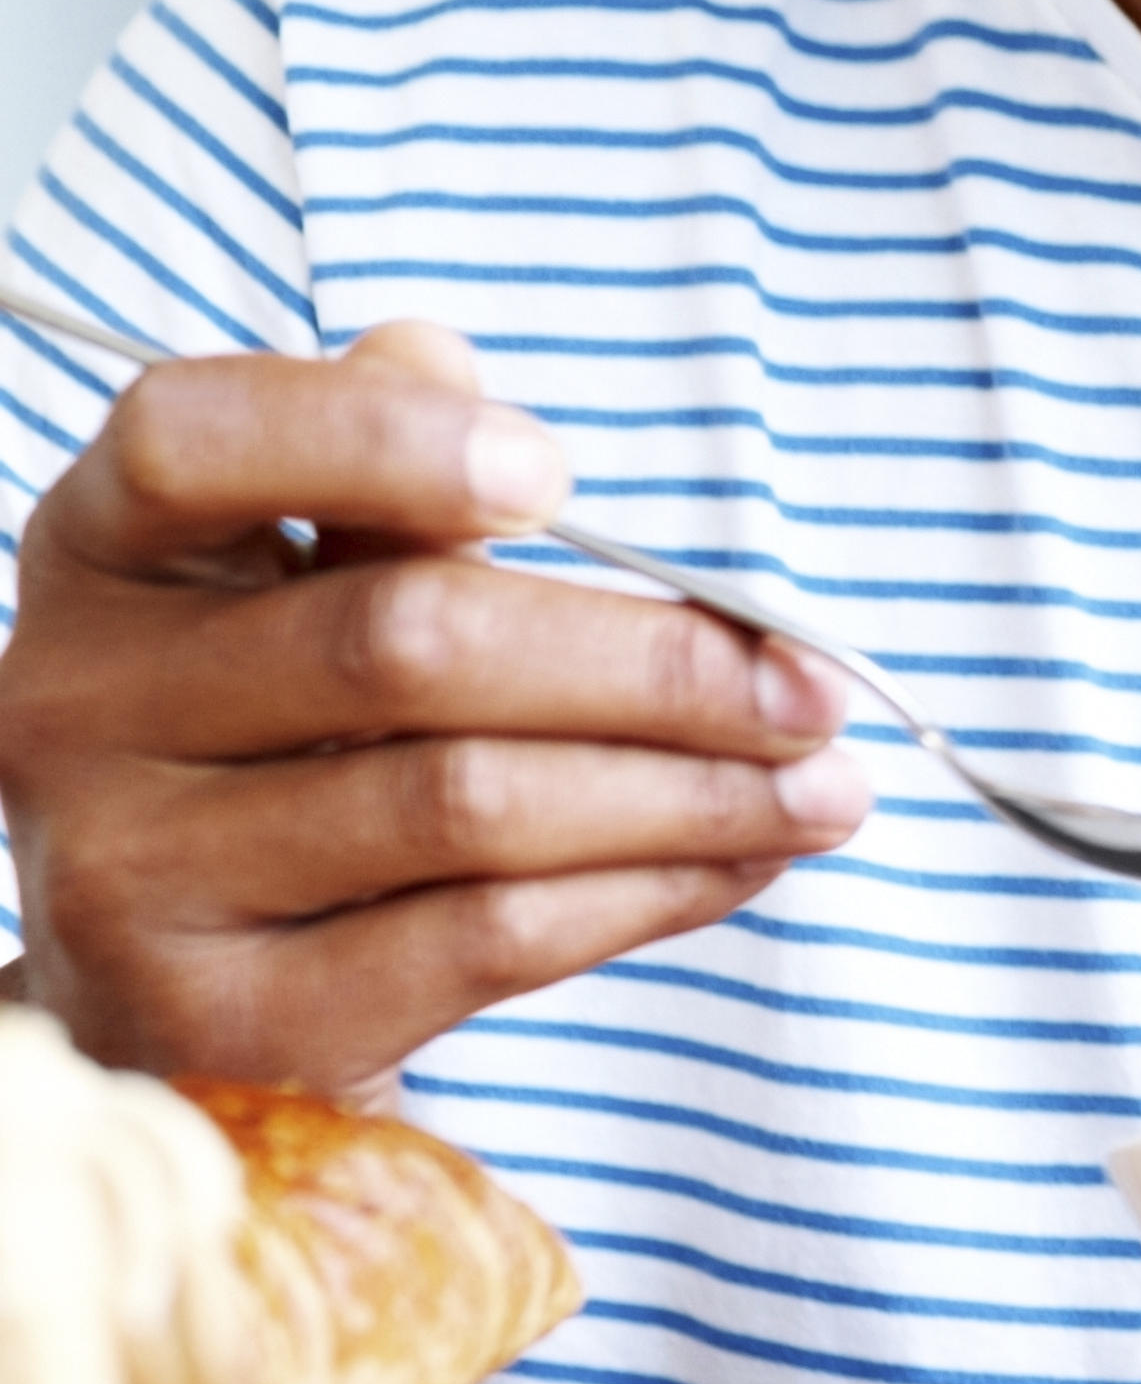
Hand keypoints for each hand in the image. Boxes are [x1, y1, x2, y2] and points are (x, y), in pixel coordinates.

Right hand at [0, 325, 863, 1095]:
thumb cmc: (296, 742)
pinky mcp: (222, 1023)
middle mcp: (72, 708)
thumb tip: (439, 360)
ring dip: (689, 789)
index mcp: (100, 554)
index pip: (192, 438)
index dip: (379, 439)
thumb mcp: (310, 588)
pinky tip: (745, 859)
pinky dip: (649, 890)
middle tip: (812, 684)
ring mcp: (124, 879)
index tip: (558, 474)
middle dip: (653, 660)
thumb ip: (380, 483)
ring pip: (467, 802)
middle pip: (401, 640)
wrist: (199, 999)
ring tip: (822, 783)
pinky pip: (482, 936)